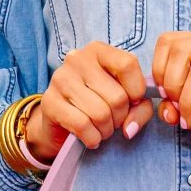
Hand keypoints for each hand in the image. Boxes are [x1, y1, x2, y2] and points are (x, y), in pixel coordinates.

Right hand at [25, 42, 153, 159]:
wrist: (59, 124)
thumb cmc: (97, 108)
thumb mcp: (124, 103)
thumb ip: (140, 109)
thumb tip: (130, 128)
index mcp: (98, 51)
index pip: (128, 65)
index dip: (137, 91)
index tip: (132, 103)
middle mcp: (77, 59)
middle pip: (117, 96)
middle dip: (120, 119)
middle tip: (112, 122)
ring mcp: (61, 79)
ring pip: (101, 114)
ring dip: (106, 131)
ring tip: (100, 130)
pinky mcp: (50, 102)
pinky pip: (83, 126)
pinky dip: (92, 138)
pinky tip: (90, 138)